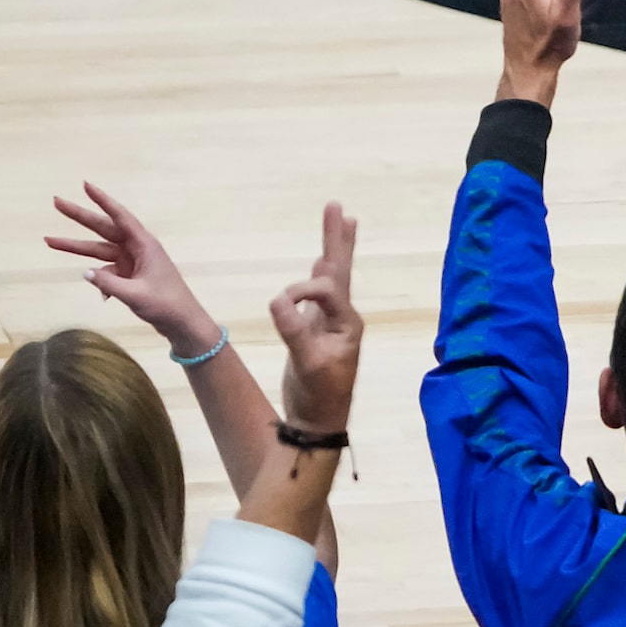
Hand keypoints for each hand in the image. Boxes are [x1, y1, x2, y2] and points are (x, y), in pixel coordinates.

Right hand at [46, 183, 215, 356]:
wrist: (183, 322)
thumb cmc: (166, 305)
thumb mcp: (135, 295)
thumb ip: (108, 283)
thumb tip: (85, 272)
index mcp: (144, 245)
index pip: (120, 217)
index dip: (102, 200)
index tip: (85, 185)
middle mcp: (137, 248)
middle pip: (103, 228)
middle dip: (80, 216)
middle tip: (56, 202)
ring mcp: (132, 261)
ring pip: (99, 250)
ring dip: (76, 247)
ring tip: (48, 241)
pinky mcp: (129, 275)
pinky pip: (106, 273)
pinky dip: (101, 282)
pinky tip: (104, 296)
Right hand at [271, 205, 361, 434]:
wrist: (319, 420)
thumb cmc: (319, 395)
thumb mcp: (308, 365)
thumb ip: (294, 332)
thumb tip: (277, 300)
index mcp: (347, 322)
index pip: (327, 288)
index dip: (302, 291)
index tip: (280, 306)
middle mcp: (343, 317)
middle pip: (339, 270)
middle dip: (337, 238)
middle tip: (338, 206)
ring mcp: (330, 322)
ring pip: (330, 278)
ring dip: (332, 249)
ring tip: (340, 221)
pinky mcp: (316, 329)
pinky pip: (318, 294)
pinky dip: (317, 275)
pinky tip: (319, 262)